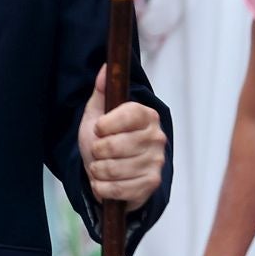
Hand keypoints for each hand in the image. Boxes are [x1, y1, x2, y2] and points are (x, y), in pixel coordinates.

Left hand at [78, 66, 165, 210]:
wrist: (109, 173)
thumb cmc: (104, 140)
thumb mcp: (97, 114)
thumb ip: (102, 91)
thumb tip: (106, 67)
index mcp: (146, 115)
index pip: (128, 114)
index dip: (106, 124)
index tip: (98, 129)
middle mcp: (157, 137)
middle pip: (114, 145)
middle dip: (96, 151)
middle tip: (98, 151)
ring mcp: (156, 162)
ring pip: (113, 168)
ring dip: (98, 170)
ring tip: (101, 166)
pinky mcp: (152, 184)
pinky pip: (117, 188)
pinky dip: (102, 187)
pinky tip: (104, 182)